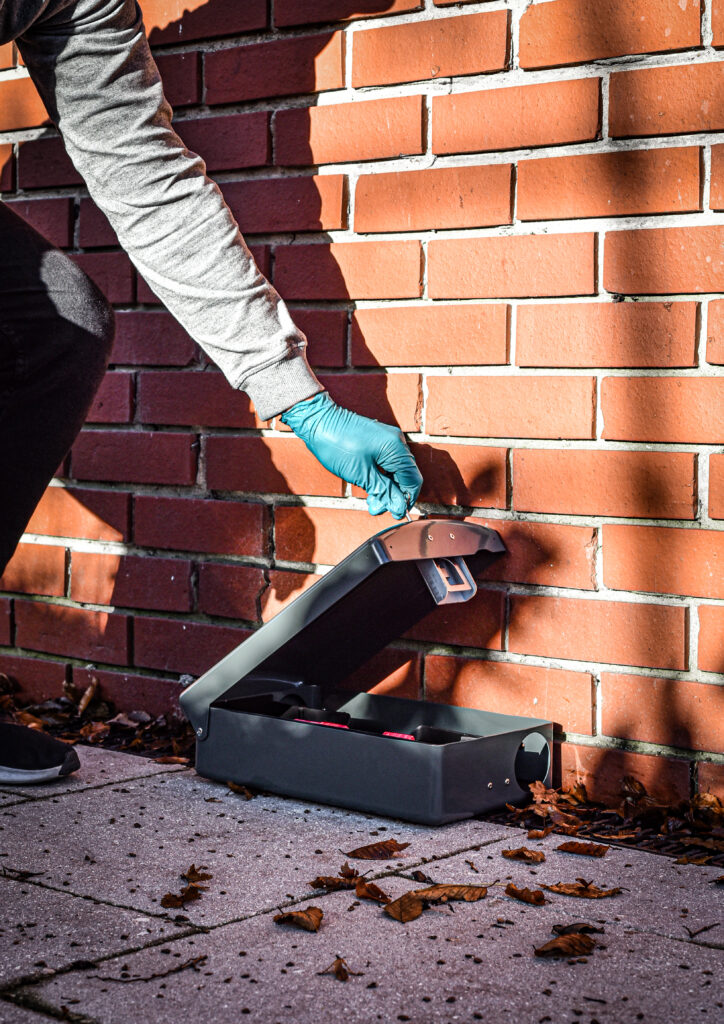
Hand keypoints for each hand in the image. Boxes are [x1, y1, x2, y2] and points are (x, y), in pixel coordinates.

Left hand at [281, 392, 422, 517]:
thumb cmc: (337, 445)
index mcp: (396, 449)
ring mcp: (387, 440)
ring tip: (370, 501)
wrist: (317, 421)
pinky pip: (386, 463)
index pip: (413, 480)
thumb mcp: (361, 474)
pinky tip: (369, 487)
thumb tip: (400, 508)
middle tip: (375, 508)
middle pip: (405, 476)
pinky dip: (380, 477)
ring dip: (385, 488)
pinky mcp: (377, 441)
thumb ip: (384, 491)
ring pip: (394, 471)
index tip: (394, 514)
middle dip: (392, 496)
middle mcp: (396, 442)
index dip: (406, 500)